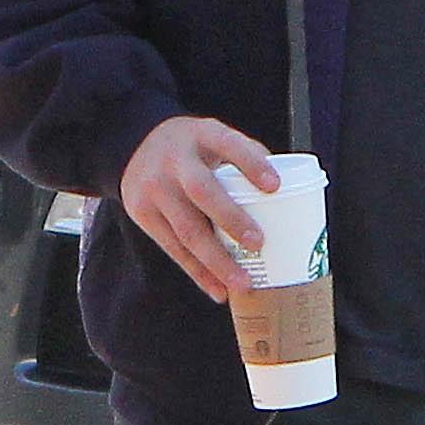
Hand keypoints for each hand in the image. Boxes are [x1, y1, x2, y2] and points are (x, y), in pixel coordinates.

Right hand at [116, 116, 279, 306]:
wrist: (135, 145)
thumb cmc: (193, 148)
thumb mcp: (214, 137)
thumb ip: (245, 158)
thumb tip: (288, 196)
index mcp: (200, 135)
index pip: (228, 144)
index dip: (251, 164)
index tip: (275, 186)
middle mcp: (174, 160)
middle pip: (202, 191)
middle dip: (231, 220)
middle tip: (259, 243)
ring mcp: (154, 187)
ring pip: (186, 228)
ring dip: (216, 261)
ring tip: (243, 283)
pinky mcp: (141, 212)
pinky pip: (172, 248)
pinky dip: (198, 272)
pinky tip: (218, 289)